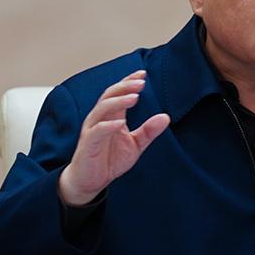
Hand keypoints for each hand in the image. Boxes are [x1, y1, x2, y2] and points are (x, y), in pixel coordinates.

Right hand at [58, 70, 169, 205]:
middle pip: (109, 95)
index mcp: (111, 116)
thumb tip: (166, 117)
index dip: (129, 82)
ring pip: (102, 109)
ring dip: (118, 101)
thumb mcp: (135, 145)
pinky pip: (97, 131)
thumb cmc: (109, 159)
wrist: (90, 181)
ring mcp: (92, 130)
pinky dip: (108, 126)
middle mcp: (100, 119)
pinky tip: (120, 123)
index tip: (143, 74)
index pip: (118, 93)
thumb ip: (148, 131)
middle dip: (125, 87)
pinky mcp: (88, 144)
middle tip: (141, 83)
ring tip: (134, 97)